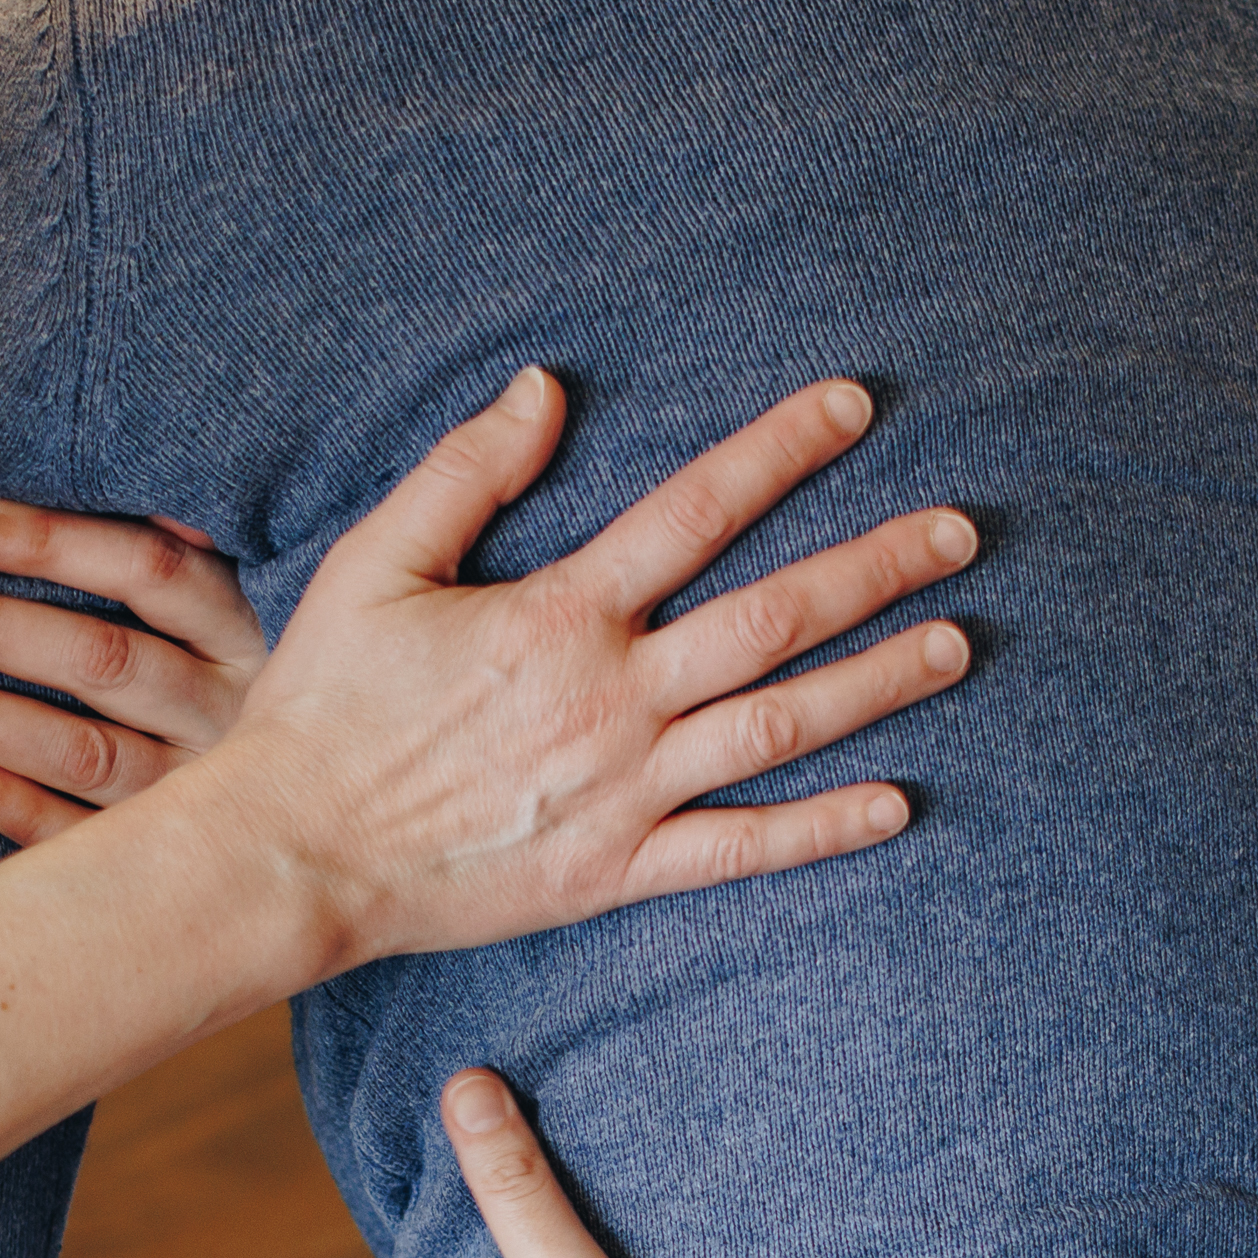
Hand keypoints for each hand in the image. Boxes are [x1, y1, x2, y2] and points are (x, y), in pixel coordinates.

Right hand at [0, 372, 972, 963]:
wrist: (296, 851)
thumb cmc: (326, 702)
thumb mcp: (377, 562)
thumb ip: (467, 471)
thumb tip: (544, 386)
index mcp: (560, 613)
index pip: (697, 509)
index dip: (782, 449)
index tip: (857, 405)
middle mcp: (612, 697)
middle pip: (773, 617)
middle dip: (875, 567)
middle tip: (961, 532)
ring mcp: (624, 790)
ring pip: (779, 725)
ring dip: (875, 684)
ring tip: (956, 644)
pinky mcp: (616, 871)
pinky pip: (740, 849)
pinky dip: (820, 828)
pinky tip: (896, 803)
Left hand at [0, 511, 266, 848]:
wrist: (317, 799)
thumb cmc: (221, 670)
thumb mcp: (223, 603)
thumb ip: (166, 556)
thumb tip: (74, 482)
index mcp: (244, 630)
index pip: (151, 572)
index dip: (55, 546)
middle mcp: (230, 708)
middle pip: (106, 659)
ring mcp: (202, 787)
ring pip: (86, 751)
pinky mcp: (176, 855)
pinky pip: (88, 836)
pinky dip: (22, 808)